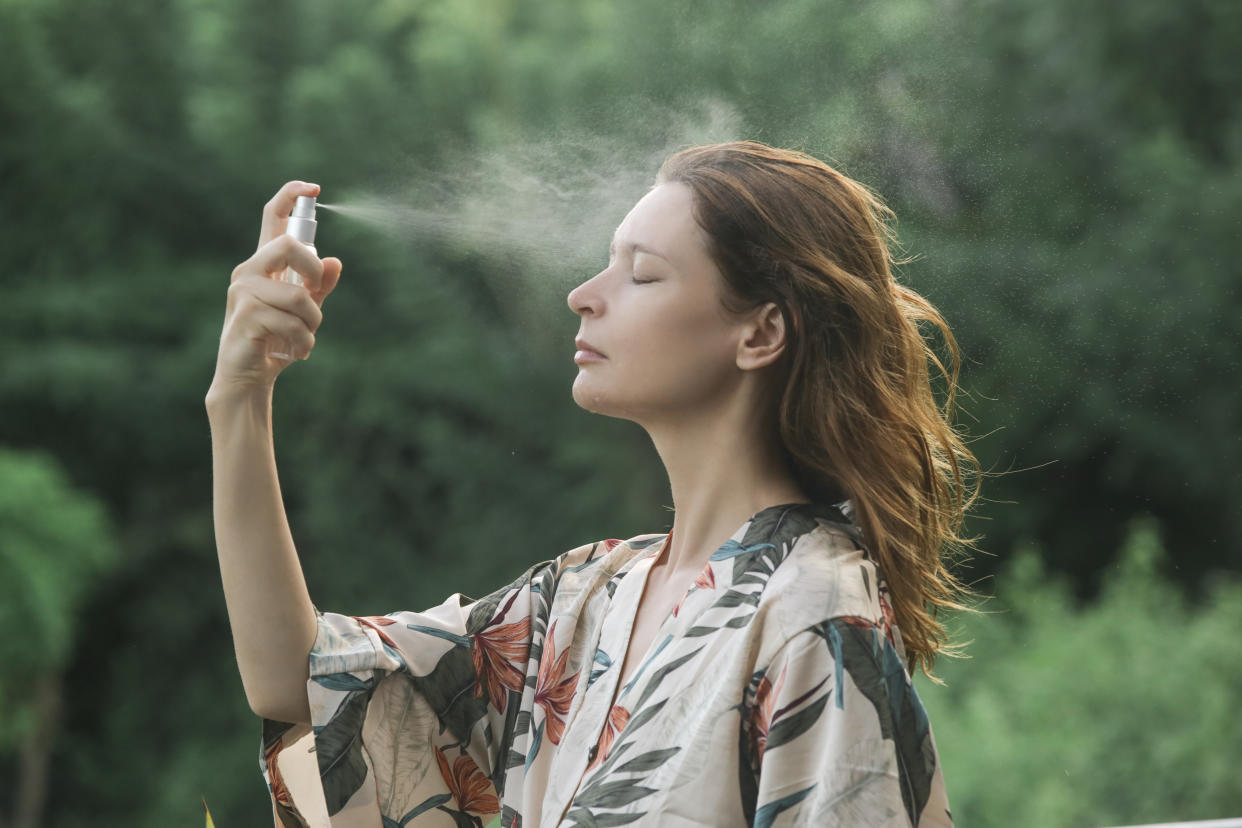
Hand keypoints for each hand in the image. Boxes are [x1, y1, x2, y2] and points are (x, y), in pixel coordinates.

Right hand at [209, 181, 342, 396]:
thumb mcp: (305, 310)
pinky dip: (303, 344)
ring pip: (298, 297)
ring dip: (312, 325)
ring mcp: (243, 293)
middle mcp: (249, 271)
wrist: (249, 376)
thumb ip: (319, 286)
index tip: (313, 186)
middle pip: (290, 248)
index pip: (272, 218)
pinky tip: (294, 353)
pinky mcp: (245, 317)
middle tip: (314, 296)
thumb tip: (335, 261)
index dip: (290, 195)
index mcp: (264, 264)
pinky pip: (291, 324)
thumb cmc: (276, 339)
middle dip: (314, 274)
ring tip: (303, 339)